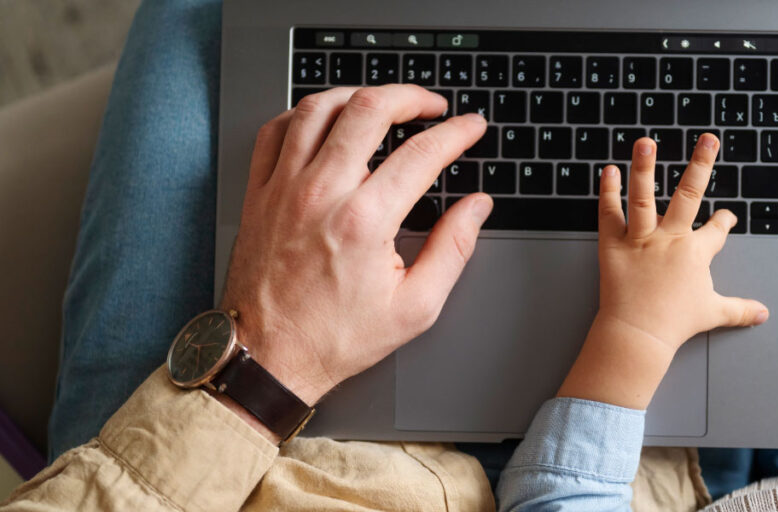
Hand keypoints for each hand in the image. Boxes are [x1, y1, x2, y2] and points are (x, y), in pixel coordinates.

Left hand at [220, 85, 491, 408]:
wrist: (269, 357)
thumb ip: (453, 249)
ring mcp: (284, 188)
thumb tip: (476, 207)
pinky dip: (306, 113)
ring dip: (359, 95)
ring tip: (384, 103)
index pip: (422, 153)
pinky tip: (327, 121)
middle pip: (368, 109)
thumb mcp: (414, 307)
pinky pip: (277, 129)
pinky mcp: (259, 193)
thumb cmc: (336, 338)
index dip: (456, 132)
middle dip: (410, 96)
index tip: (471, 127)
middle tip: (431, 105)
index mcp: (364, 221)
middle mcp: (321, 194)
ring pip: (320, 107)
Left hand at [557, 135, 768, 408]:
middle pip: (689, 194)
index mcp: (696, 252)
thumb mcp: (713, 313)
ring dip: (644, 166)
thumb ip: (739, 309)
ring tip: (645, 142)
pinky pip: (610, 213)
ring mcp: (641, 239)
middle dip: (701, 164)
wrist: (640, 333)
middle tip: (709, 139)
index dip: (724, 222)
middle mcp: (671, 238)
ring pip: (643, 196)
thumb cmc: (675, 323)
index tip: (727, 216)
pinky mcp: (614, 245)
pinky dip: (608, 191)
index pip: (716, 230)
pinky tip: (609, 171)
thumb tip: (763, 314)